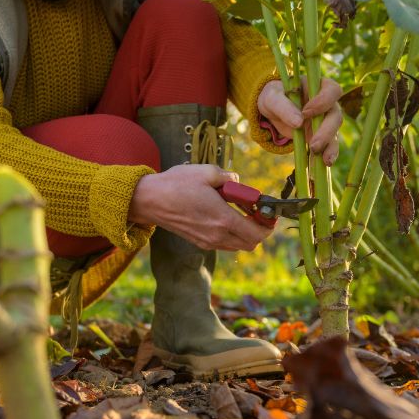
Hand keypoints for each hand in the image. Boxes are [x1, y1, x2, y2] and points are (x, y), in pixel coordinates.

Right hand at [129, 164, 275, 250]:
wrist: (150, 200)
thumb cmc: (176, 184)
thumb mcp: (207, 172)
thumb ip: (229, 177)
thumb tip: (237, 182)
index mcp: (222, 219)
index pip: (257, 233)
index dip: (268, 225)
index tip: (268, 214)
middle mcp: (217, 235)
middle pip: (251, 244)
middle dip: (259, 230)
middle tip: (255, 212)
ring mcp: (207, 242)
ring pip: (238, 245)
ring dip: (245, 233)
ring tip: (238, 212)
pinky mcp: (199, 242)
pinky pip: (224, 244)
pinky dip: (231, 234)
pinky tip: (223, 217)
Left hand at [257, 77, 343, 165]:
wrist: (272, 110)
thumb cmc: (274, 97)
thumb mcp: (272, 98)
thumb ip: (283, 106)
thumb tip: (298, 122)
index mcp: (318, 86)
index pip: (331, 90)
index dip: (323, 101)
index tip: (306, 112)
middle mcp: (327, 103)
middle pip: (336, 115)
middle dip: (327, 131)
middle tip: (314, 144)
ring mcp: (325, 120)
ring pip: (335, 132)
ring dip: (330, 146)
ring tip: (324, 160)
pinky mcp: (321, 136)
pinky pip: (329, 145)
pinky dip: (327, 154)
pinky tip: (324, 164)